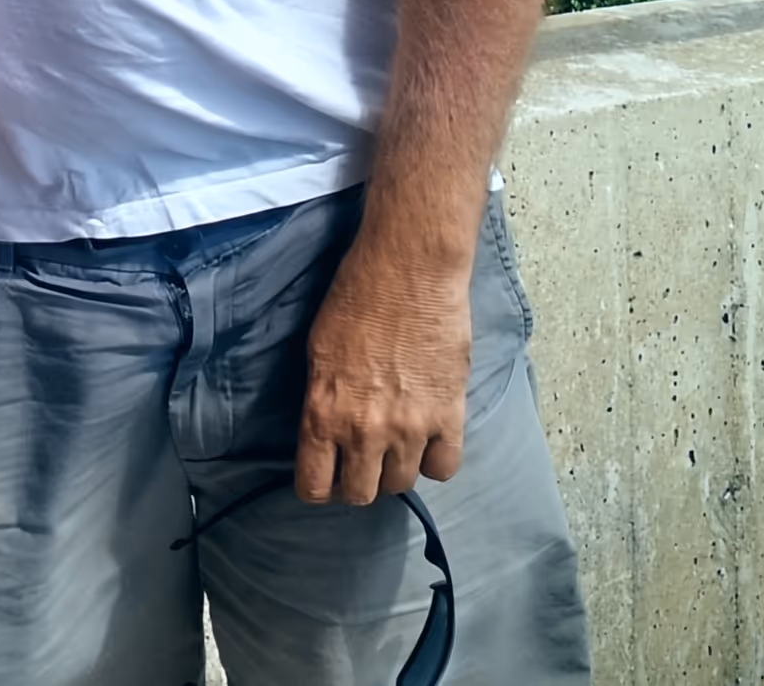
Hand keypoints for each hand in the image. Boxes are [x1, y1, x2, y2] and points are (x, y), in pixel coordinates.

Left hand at [296, 238, 474, 504]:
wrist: (409, 269)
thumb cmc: (356, 296)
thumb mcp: (317, 350)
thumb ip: (321, 400)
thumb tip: (324, 430)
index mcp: (323, 414)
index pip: (313, 487)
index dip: (318, 485)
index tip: (325, 474)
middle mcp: (364, 431)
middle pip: (360, 494)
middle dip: (357, 480)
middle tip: (361, 457)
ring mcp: (410, 428)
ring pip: (401, 484)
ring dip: (395, 468)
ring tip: (395, 442)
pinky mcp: (449, 416)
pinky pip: (444, 468)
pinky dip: (435, 459)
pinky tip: (428, 438)